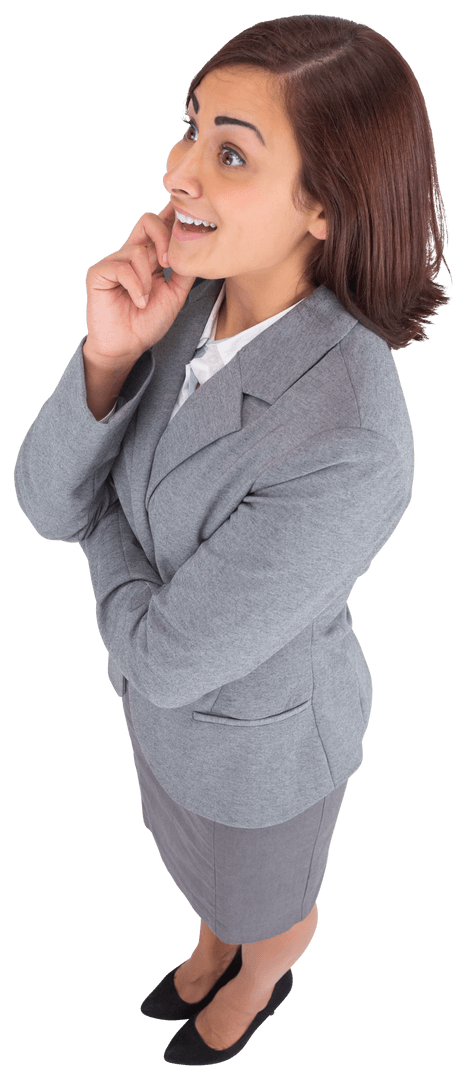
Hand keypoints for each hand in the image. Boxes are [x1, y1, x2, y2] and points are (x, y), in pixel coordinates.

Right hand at [83, 204, 196, 365]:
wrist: (127, 346)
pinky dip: (135, 287)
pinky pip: (122, 268)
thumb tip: (198, 248)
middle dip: (165, 237)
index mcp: (150, 257)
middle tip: (170, 264)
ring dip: (147, 279)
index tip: (188, 214)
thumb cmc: (148, 323)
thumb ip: (185, 271)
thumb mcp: (175, 294)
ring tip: (146, 301)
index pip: (160, 227)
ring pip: (138, 251)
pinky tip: (138, 302)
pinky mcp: (99, 273)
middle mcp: (131, 254)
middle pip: (148, 221)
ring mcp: (114, 262)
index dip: (172, 216)